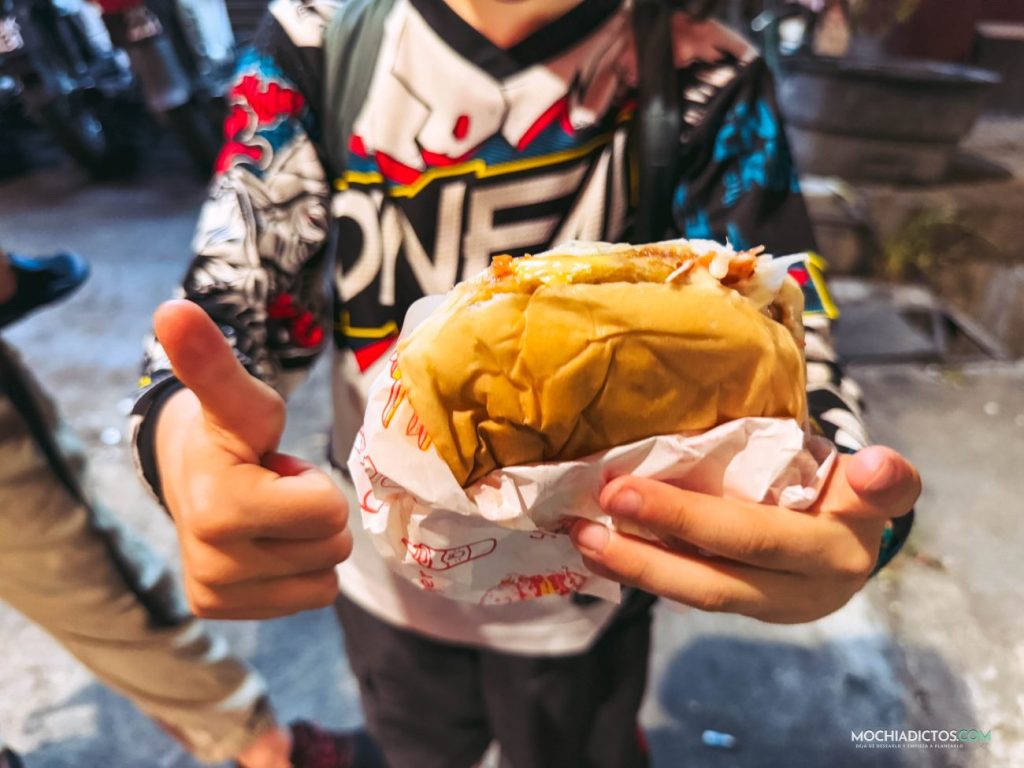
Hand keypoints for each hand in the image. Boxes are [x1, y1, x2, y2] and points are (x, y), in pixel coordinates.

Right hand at [153, 300, 350, 618]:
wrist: (184, 471)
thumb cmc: (225, 431)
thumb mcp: (236, 396)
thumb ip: (214, 360)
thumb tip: (173, 308)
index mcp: (219, 509)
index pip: (328, 511)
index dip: (311, 482)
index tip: (273, 468)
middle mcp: (212, 565)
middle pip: (332, 546)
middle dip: (312, 512)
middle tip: (271, 490)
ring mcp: (215, 595)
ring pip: (326, 576)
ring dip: (307, 542)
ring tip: (266, 514)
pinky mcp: (220, 612)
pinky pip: (310, 598)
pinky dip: (299, 571)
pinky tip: (264, 542)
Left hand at [570, 446, 919, 623]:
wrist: (842, 558)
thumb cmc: (844, 502)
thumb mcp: (866, 484)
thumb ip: (875, 477)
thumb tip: (879, 464)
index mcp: (844, 542)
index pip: (844, 513)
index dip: (834, 493)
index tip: (844, 473)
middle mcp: (812, 583)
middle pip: (737, 560)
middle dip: (673, 527)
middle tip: (613, 497)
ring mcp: (772, 606)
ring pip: (702, 590)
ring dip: (638, 564)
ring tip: (585, 534)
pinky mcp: (740, 609)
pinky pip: (687, 593)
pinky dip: (641, 571)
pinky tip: (599, 551)